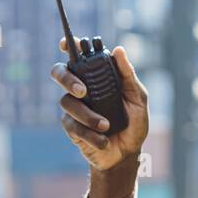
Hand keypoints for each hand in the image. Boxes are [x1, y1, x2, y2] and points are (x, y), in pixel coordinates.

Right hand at [51, 42, 149, 171]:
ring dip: (87, 115)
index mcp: (97, 77)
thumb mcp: (138, 99)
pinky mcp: (72, 127)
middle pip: (60, 73)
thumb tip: (119, 50)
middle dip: (67, 79)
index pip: (79, 56)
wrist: (128, 153)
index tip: (67, 44)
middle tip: (82, 91)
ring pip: (67, 102)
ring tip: (106, 126)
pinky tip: (103, 139)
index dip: (70, 46)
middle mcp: (82, 89)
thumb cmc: (134, 122)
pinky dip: (90, 134)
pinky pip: (73, 126)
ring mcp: (75, 108)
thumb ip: (128, 76)